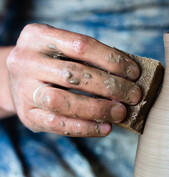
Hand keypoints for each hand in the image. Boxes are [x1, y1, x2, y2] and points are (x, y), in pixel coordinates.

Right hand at [7, 24, 141, 136]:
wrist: (15, 80)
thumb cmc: (53, 64)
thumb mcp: (64, 51)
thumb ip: (91, 60)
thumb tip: (130, 78)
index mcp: (38, 37)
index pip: (81, 45)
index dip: (112, 60)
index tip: (134, 72)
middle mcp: (25, 60)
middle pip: (74, 74)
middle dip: (111, 86)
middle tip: (133, 95)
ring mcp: (23, 89)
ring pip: (63, 102)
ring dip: (98, 109)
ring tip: (121, 112)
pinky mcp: (27, 115)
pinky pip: (58, 125)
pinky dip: (86, 128)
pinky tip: (106, 128)